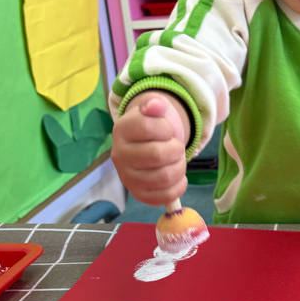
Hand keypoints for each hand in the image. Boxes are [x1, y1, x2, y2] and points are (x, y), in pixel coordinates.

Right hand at [111, 92, 188, 206]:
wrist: (149, 144)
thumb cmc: (155, 125)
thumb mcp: (156, 108)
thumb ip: (156, 103)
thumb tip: (155, 105)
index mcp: (121, 130)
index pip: (148, 128)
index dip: (166, 128)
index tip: (167, 130)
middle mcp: (119, 156)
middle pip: (158, 155)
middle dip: (176, 149)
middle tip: (175, 147)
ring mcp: (128, 178)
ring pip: (164, 177)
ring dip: (180, 166)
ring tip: (177, 160)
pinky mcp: (139, 195)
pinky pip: (166, 196)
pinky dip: (179, 185)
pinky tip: (178, 176)